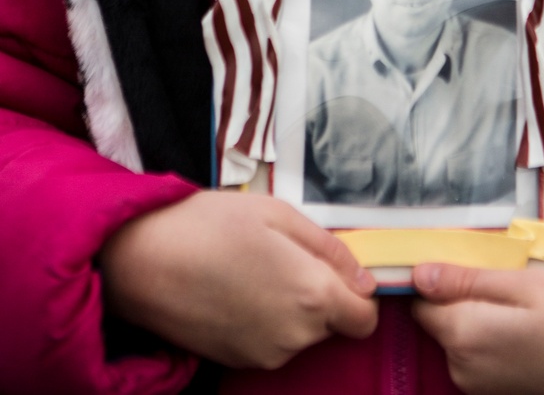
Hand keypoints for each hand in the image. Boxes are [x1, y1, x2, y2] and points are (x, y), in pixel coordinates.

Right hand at [100, 190, 377, 367]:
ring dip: (292, 307)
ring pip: (301, 334)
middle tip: (284, 256)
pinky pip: (272, 343)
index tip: (336, 269)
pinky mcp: (237, 362)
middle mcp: (294, 336)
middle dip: (321, 294)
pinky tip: (237, 289)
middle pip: (332, 323)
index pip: (365, 318)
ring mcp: (264, 355)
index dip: (358, 293)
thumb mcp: (279, 214)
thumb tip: (365, 279)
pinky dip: (266, 321)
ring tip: (255, 268)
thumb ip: (330, 248)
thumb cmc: (212, 225)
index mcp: (312, 295)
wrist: (143, 260)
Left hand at [411, 262, 543, 394]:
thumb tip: (418, 274)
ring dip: (475, 321)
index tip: (468, 266)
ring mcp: (476, 387)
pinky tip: (521, 332)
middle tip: (503, 284)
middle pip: (438, 322)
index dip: (438, 279)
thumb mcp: (522, 283)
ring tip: (518, 309)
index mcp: (464, 334)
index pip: (421, 301)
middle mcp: (461, 368)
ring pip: (457, 340)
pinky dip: (489, 342)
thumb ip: (466, 280)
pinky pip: (475, 360)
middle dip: (459, 300)